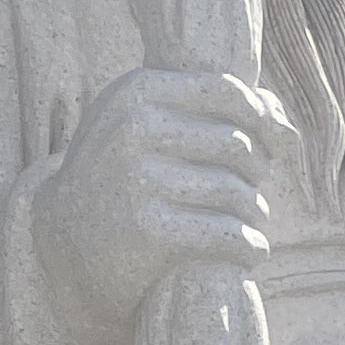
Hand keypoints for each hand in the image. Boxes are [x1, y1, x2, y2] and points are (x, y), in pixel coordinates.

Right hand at [31, 66, 289, 344]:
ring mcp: (140, 178)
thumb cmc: (120, 179)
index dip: (261, 122)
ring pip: (237, 192)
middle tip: (251, 194)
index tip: (268, 149)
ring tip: (250, 224)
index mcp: (137, 91)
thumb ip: (206, 109)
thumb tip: (280, 115)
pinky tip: (249, 253)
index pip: (227, 92)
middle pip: (238, 145)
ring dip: (256, 214)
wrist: (64, 244)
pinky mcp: (150, 229)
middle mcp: (135, 127)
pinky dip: (250, 247)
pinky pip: (228, 233)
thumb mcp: (145, 127)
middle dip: (258, 173)